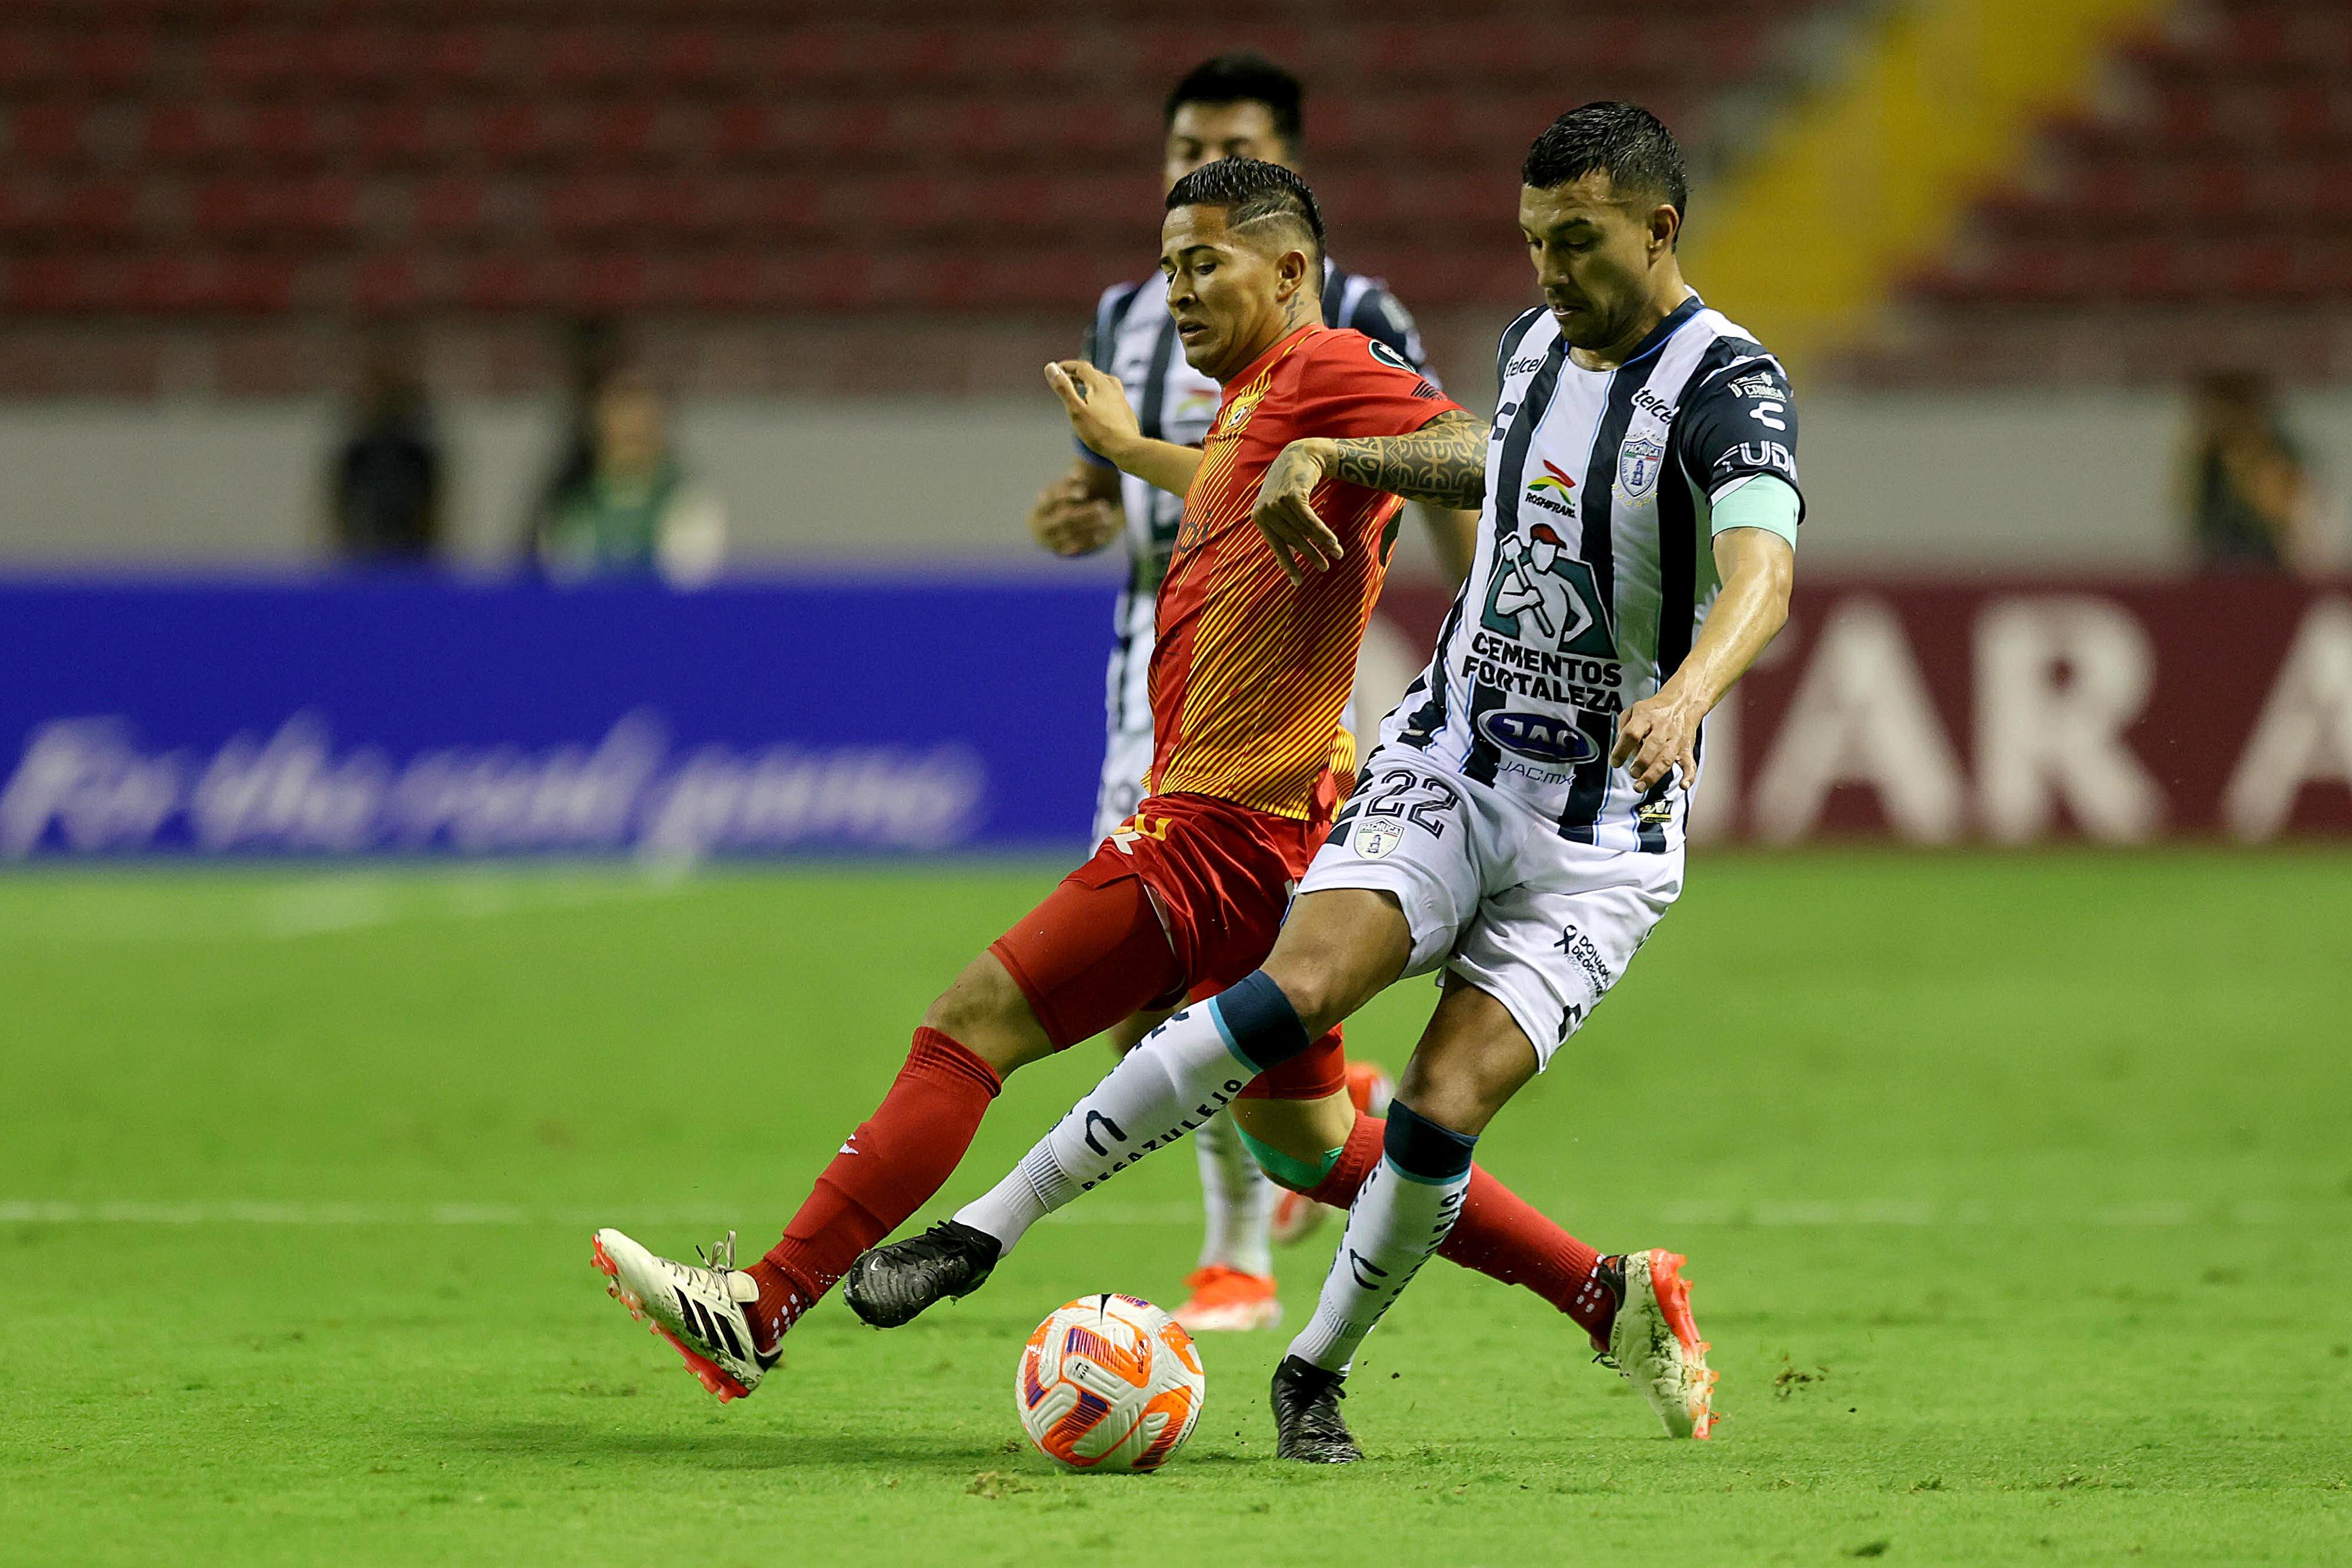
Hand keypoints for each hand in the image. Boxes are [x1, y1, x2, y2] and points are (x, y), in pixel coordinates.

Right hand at [1026, 474, 1120, 555]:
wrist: (1041, 531)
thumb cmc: (1053, 506)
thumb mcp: (1056, 493)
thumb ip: (1068, 482)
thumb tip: (1080, 471)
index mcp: (1038, 509)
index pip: (1051, 500)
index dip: (1067, 494)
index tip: (1084, 491)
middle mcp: (1040, 527)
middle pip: (1065, 518)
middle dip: (1085, 512)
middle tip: (1104, 505)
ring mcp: (1048, 541)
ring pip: (1072, 533)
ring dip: (1090, 525)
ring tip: (1107, 517)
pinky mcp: (1058, 551)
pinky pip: (1075, 546)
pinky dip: (1089, 540)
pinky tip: (1102, 534)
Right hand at [1044, 360, 1139, 462]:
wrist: (1127, 449)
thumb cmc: (1099, 431)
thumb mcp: (1075, 409)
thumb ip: (1063, 388)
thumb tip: (1050, 367)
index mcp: (1100, 384)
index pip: (1082, 367)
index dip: (1067, 366)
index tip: (1056, 369)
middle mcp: (1113, 387)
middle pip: (1093, 373)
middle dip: (1077, 374)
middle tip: (1064, 379)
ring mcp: (1121, 399)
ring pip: (1104, 383)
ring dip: (1090, 383)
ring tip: (1080, 389)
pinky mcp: (1125, 410)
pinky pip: (1111, 395)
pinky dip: (1100, 394)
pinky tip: (1098, 405)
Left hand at [1251, 438, 1344, 584]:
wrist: (1299, 455)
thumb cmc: (1290, 484)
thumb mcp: (1279, 506)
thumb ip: (1281, 528)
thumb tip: (1287, 559)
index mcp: (1259, 518)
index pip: (1276, 546)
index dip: (1289, 565)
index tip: (1299, 582)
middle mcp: (1265, 511)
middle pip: (1293, 540)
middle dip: (1311, 556)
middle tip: (1325, 568)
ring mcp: (1277, 503)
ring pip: (1304, 530)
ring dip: (1323, 544)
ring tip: (1337, 553)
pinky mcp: (1292, 495)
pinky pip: (1310, 520)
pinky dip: (1322, 532)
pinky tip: (1333, 541)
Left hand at [1611, 687, 1703, 792]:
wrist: (1682, 702)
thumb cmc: (1655, 710)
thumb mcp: (1633, 710)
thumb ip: (1623, 727)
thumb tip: (1621, 749)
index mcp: (1646, 716)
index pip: (1631, 734)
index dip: (1621, 750)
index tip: (1615, 762)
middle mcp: (1663, 727)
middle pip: (1651, 747)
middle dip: (1640, 764)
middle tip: (1633, 773)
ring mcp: (1676, 739)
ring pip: (1666, 759)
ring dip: (1653, 775)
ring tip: (1641, 785)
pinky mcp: (1687, 748)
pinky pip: (1690, 763)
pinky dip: (1688, 776)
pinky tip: (1683, 785)